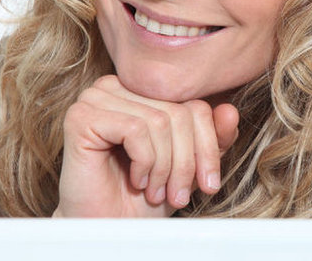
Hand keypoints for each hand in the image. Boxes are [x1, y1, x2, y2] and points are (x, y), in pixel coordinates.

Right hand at [52, 74, 239, 216]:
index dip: (208, 146)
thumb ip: (212, 137)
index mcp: (144, 89)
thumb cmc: (145, 195)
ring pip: (160, 121)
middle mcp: (119, 85)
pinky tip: (136, 180)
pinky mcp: (82, 116)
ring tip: (155, 190)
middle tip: (178, 195)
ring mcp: (97, 97)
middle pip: (179, 113)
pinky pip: (135, 130)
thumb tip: (229, 111)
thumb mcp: (190, 164)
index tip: (209, 183)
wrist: (109, 226)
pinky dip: (144, 162)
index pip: (195, 104)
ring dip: (164, 167)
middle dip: (187, 162)